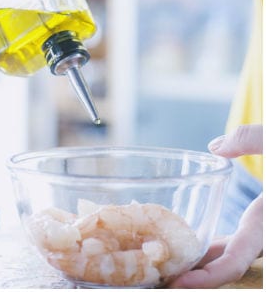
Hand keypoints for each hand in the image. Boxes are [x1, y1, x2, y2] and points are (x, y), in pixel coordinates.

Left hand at [171, 126, 262, 287]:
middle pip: (234, 262)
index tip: (178, 284)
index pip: (237, 260)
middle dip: (202, 272)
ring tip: (174, 258)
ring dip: (211, 260)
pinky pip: (246, 242)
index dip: (208, 276)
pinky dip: (224, 247)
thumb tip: (214, 148)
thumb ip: (252, 139)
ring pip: (240, 254)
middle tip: (166, 274)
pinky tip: (202, 241)